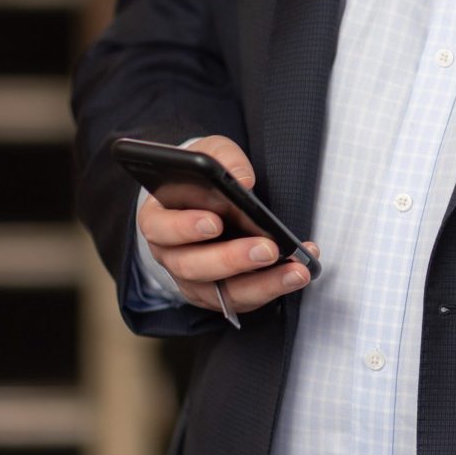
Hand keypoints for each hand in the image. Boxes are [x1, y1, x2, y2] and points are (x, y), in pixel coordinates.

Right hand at [137, 134, 319, 320]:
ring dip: (262, 284)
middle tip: (268, 248)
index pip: (161, 229)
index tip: (215, 222)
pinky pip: (244, 299)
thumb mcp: (210, 154)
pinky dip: (273, 287)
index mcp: (158, 220)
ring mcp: (193, 280)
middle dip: (232, 259)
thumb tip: (244, 180)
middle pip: (193, 266)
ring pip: (223, 293)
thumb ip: (224, 159)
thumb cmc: (203, 179)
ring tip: (296, 269)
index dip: (184, 228)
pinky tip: (297, 272)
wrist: (207, 201)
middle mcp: (171, 256)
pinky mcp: (220, 296)